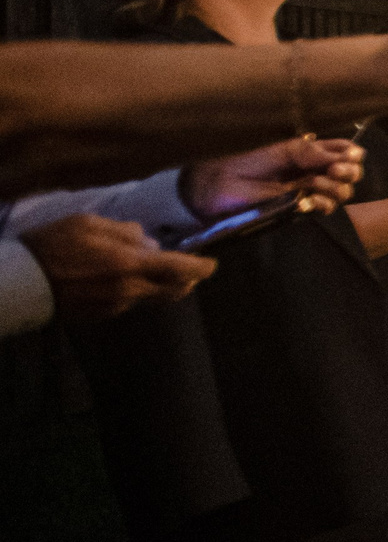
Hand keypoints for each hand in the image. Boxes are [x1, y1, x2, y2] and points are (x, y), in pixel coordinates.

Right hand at [20, 214, 215, 319]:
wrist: (22, 284)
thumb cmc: (54, 246)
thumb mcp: (90, 224)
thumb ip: (126, 232)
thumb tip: (150, 243)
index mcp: (130, 264)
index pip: (180, 269)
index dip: (201, 267)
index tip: (212, 264)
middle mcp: (129, 290)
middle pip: (173, 289)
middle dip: (187, 280)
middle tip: (190, 269)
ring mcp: (116, 306)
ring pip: (151, 297)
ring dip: (158, 284)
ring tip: (146, 268)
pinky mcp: (103, 316)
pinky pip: (129, 303)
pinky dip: (134, 291)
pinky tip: (118, 279)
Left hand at [182, 136, 364, 221]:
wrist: (222, 182)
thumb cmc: (248, 159)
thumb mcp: (285, 149)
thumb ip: (315, 152)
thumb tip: (350, 155)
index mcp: (312, 152)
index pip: (344, 151)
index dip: (352, 154)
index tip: (351, 155)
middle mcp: (314, 170)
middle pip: (351, 173)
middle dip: (349, 172)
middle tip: (335, 171)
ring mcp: (309, 190)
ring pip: (342, 192)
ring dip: (333, 187)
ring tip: (313, 184)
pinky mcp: (300, 208)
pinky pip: (325, 207)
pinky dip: (323, 203)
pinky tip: (309, 199)